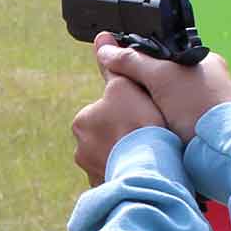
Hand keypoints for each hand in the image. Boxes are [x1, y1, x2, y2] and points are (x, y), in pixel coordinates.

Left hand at [72, 34, 165, 186]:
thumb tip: (102, 39)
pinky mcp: (106, 191)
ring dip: (126, 154)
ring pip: (112, 156)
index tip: (142, 116)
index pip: (104, 110)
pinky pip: (118, 176)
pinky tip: (145, 169)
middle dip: (123, 133)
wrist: (150, 171)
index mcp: (82, 121)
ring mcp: (92, 172)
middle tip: (147, 133)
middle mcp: (80, 149)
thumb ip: (113, 65)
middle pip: (107, 134)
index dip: (126, 109)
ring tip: (149, 153)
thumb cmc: (138, 125)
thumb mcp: (126, 86)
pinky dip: (129, 172)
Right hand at [96, 32, 230, 142]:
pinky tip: (147, 127)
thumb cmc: (197, 107)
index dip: (137, 59)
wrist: (220, 151)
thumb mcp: (160, 77)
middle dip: (142, 85)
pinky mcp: (197, 128)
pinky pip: (167, 120)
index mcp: (201, 60)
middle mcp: (205, 80)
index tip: (118, 68)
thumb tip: (105, 50)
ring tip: (133, 112)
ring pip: (161, 100)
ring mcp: (202, 106)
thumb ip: (131, 61)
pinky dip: (157, 122)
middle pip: (160, 77)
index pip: (161, 52)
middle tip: (124, 93)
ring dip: (148, 106)